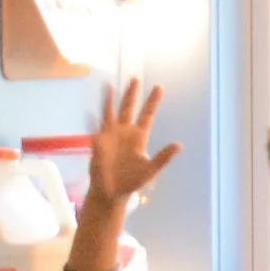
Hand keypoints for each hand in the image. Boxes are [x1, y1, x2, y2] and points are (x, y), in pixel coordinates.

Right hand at [88, 80, 181, 208]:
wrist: (112, 192)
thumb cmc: (131, 181)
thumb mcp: (150, 169)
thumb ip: (163, 157)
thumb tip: (179, 145)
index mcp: (139, 136)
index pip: (147, 115)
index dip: (152, 101)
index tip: (159, 87)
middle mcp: (125, 132)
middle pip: (128, 108)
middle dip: (131, 94)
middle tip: (135, 79)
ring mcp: (110, 135)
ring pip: (110, 112)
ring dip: (109, 100)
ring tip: (108, 85)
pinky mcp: (98, 143)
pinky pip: (95, 128)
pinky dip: (92, 120)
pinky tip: (90, 112)